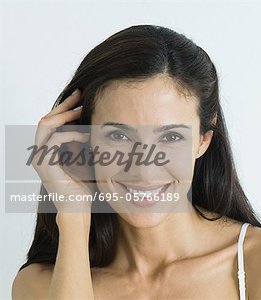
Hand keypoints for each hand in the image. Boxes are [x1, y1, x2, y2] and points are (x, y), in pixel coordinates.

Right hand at [31, 89, 93, 212]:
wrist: (78, 209)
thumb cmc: (85, 187)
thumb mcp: (86, 159)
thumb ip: (86, 143)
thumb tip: (98, 125)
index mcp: (49, 150)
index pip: (52, 121)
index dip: (65, 107)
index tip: (82, 97)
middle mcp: (41, 152)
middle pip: (46, 118)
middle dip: (64, 105)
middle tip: (81, 95)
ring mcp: (41, 158)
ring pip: (46, 125)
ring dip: (65, 115)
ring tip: (82, 110)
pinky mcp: (46, 165)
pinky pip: (54, 140)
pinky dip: (70, 133)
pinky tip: (85, 134)